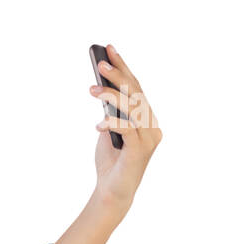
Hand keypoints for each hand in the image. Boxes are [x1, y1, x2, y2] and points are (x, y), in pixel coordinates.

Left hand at [89, 43, 161, 208]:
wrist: (112, 194)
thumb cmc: (110, 163)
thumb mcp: (108, 130)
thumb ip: (111, 111)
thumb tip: (102, 88)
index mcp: (146, 118)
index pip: (136, 87)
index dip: (123, 67)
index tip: (109, 49)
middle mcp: (152, 125)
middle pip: (136, 93)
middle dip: (118, 75)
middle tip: (100, 63)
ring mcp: (149, 138)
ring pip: (132, 108)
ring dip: (111, 96)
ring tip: (92, 89)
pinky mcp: (140, 151)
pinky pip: (127, 129)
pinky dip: (112, 123)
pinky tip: (98, 124)